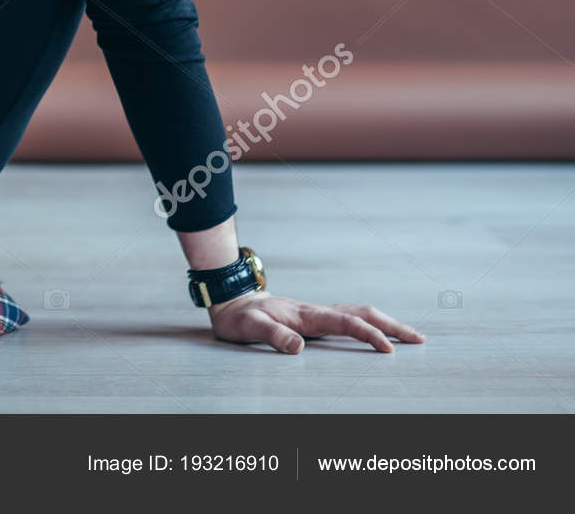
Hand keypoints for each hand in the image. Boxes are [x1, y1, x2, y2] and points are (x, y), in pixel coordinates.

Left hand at [206, 290, 425, 353]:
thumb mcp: (250, 327)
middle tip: (419, 340)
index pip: (346, 323)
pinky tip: (377, 330)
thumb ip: (272, 335)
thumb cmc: (240, 317)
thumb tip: (298, 347)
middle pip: (362, 314)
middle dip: (392, 326)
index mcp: (307, 314)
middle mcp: (317, 311)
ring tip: (409, 336)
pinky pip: (349, 317)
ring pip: (358, 313)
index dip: (368, 335)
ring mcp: (317, 313)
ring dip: (385, 322)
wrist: (231, 301)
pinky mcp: (314, 317)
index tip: (388, 349)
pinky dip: (370, 322)